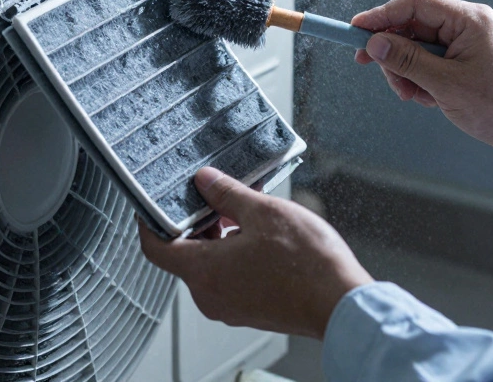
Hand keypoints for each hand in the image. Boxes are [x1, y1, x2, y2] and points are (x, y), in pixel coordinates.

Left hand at [139, 167, 371, 338]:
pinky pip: (229, 277)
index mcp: (204, 272)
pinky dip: (235, 253)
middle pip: (184, 254)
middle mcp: (210, 295)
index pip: (155, 248)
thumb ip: (227, 195)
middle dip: (197, 222)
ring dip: (220, 237)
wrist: (343, 303)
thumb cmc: (308, 264)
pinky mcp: (249, 310)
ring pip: (210, 265)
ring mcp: (230, 306)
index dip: (149, 222)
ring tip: (245, 211)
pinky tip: (260, 234)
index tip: (151, 204)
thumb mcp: (263, 212)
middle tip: (214, 196)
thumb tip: (205, 182)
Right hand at [350, 0, 492, 180]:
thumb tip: (375, 44)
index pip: (414, 4)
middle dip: (395, 54)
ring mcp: (466, 44)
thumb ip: (407, 61)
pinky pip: (430, 63)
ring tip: (416, 97)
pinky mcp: (465, 62)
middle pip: (412, 27)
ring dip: (407, 72)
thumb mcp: (446, 85)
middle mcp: (467, 25)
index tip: (355, 31)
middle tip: (384, 76)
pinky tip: (430, 100)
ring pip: (417, 48)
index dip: (381, 16)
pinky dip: (421, 80)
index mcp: (469, 20)